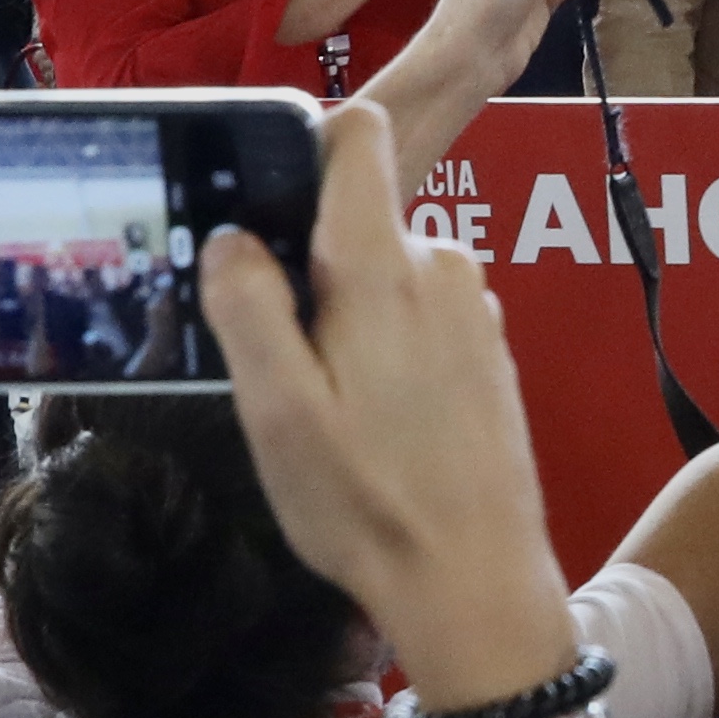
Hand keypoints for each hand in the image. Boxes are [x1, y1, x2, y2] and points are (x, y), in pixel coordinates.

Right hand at [201, 101, 572, 702]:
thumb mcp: (277, 409)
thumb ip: (248, 306)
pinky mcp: (488, 352)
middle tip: (275, 359)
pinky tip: (370, 423)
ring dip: (345, 317)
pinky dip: (384, 349)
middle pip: (357, 218)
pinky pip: (418, 316)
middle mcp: (442, 267)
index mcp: (384, 265)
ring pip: (384, 274)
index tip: (258, 202)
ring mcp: (474, 310)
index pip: (356, 136)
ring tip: (323, 405)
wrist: (475, 581)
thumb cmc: (367, 502)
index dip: (301, 144)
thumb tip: (231, 235)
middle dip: (308, 266)